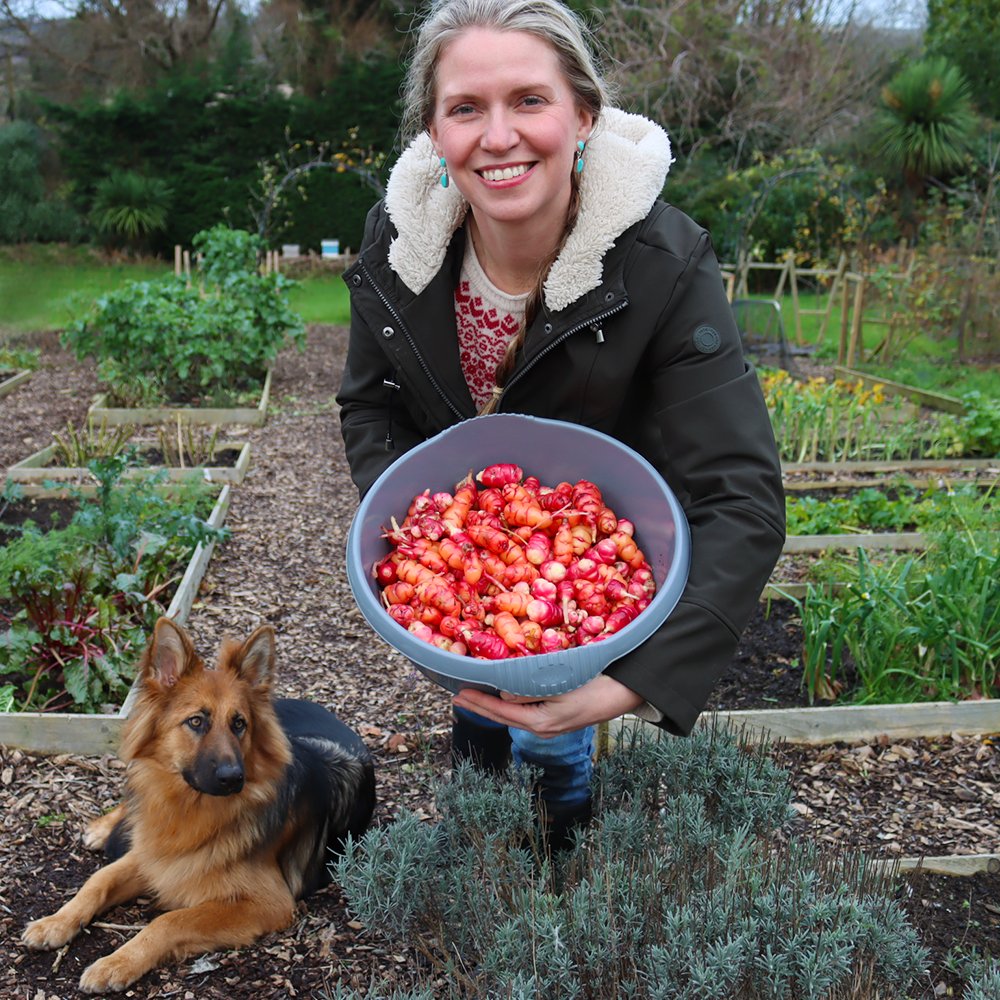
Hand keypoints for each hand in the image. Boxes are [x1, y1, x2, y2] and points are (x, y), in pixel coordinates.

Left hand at [452, 674, 644, 738]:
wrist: (622, 695)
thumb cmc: (592, 686)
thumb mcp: (558, 686)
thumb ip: (527, 692)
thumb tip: (502, 696)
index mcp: (540, 723)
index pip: (500, 712)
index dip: (478, 703)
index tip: (459, 694)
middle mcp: (541, 729)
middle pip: (502, 719)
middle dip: (479, 707)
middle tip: (457, 698)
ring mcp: (549, 727)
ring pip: (512, 717)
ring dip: (493, 707)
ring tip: (475, 697)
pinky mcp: (556, 720)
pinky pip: (524, 714)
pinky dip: (508, 706)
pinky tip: (503, 699)